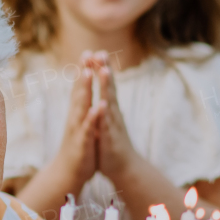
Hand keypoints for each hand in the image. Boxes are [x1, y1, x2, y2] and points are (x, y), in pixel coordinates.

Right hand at [52, 52, 103, 194]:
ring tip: (90, 72)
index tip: (89, 51)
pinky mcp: (83, 142)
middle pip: (79, 90)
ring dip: (85, 88)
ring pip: (82, 105)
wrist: (70, 173)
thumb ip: (82, 107)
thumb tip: (83, 91)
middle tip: (86, 53)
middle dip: (84, 72)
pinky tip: (98, 106)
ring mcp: (78, 128)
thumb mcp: (81, 124)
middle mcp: (76, 117)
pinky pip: (88, 127)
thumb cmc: (79, 147)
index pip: (81, 87)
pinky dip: (93, 116)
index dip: (84, 69)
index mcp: (78, 112)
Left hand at [92, 52, 138, 178]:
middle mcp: (113, 113)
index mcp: (109, 108)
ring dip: (107, 87)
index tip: (95, 51)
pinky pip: (106, 124)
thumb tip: (104, 90)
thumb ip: (106, 104)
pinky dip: (104, 114)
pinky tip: (102, 104)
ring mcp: (112, 124)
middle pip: (110, 88)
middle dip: (105, 70)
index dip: (100, 69)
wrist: (124, 167)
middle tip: (101, 52)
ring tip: (104, 71)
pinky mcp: (109, 137)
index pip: (105, 85)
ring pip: (109, 102)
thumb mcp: (107, 120)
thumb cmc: (113, 143)